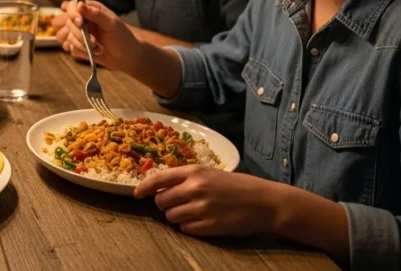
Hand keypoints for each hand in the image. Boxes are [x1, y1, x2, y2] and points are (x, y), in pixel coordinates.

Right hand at [59, 0, 139, 70]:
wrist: (126, 57)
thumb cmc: (122, 37)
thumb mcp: (112, 24)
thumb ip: (96, 14)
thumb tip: (79, 5)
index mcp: (91, 9)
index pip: (73, 6)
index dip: (73, 14)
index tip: (80, 23)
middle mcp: (83, 20)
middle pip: (70, 23)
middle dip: (81, 35)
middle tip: (94, 42)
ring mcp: (80, 33)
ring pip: (70, 38)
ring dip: (84, 45)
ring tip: (98, 48)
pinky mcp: (79, 46)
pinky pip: (72, 49)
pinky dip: (83, 53)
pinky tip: (95, 53)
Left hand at [133, 166, 280, 236]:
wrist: (264, 202)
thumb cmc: (236, 186)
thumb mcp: (210, 174)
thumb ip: (186, 179)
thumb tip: (159, 189)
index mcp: (195, 172)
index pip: (159, 179)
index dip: (144, 187)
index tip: (137, 193)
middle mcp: (196, 189)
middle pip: (161, 201)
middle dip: (164, 204)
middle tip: (176, 204)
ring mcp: (202, 209)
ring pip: (171, 217)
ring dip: (176, 216)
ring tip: (192, 212)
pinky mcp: (209, 226)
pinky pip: (185, 229)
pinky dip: (189, 227)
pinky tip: (202, 221)